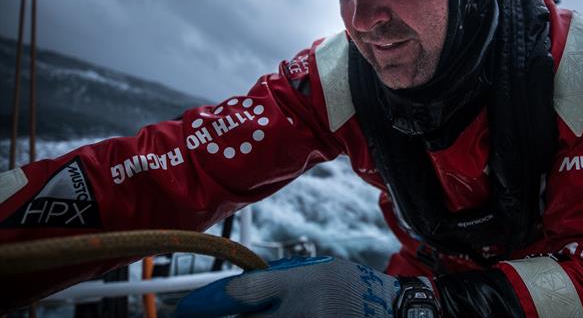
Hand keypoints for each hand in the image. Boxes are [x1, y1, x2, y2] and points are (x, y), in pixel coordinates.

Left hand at [176, 256, 401, 317]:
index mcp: (301, 285)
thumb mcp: (316, 270)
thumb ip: (278, 279)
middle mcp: (300, 313)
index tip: (187, 308)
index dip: (208, 301)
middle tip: (192, 317)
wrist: (393, 313)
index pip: (243, 293)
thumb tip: (237, 293)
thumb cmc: (353, 287)